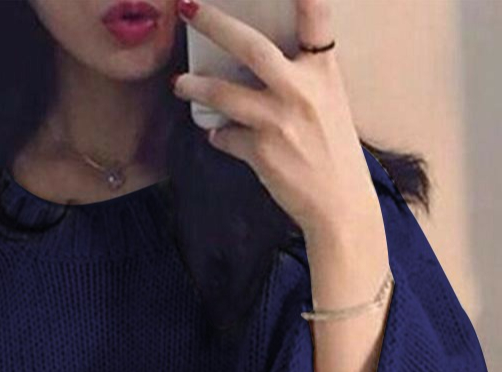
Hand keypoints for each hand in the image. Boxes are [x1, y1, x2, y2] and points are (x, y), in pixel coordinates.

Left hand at [171, 0, 380, 237]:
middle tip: (188, 8)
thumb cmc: (333, 150)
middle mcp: (302, 90)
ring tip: (180, 84)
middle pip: (251, 46)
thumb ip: (301, 76)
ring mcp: (279, 121)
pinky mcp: (261, 152)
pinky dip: (219, 134)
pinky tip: (219, 134)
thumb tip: (258, 63)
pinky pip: (225, 135)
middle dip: (214, 23)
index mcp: (324, 71)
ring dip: (195, 86)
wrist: (339, 204)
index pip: (316, 17)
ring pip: (224, 93)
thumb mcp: (329, 101)